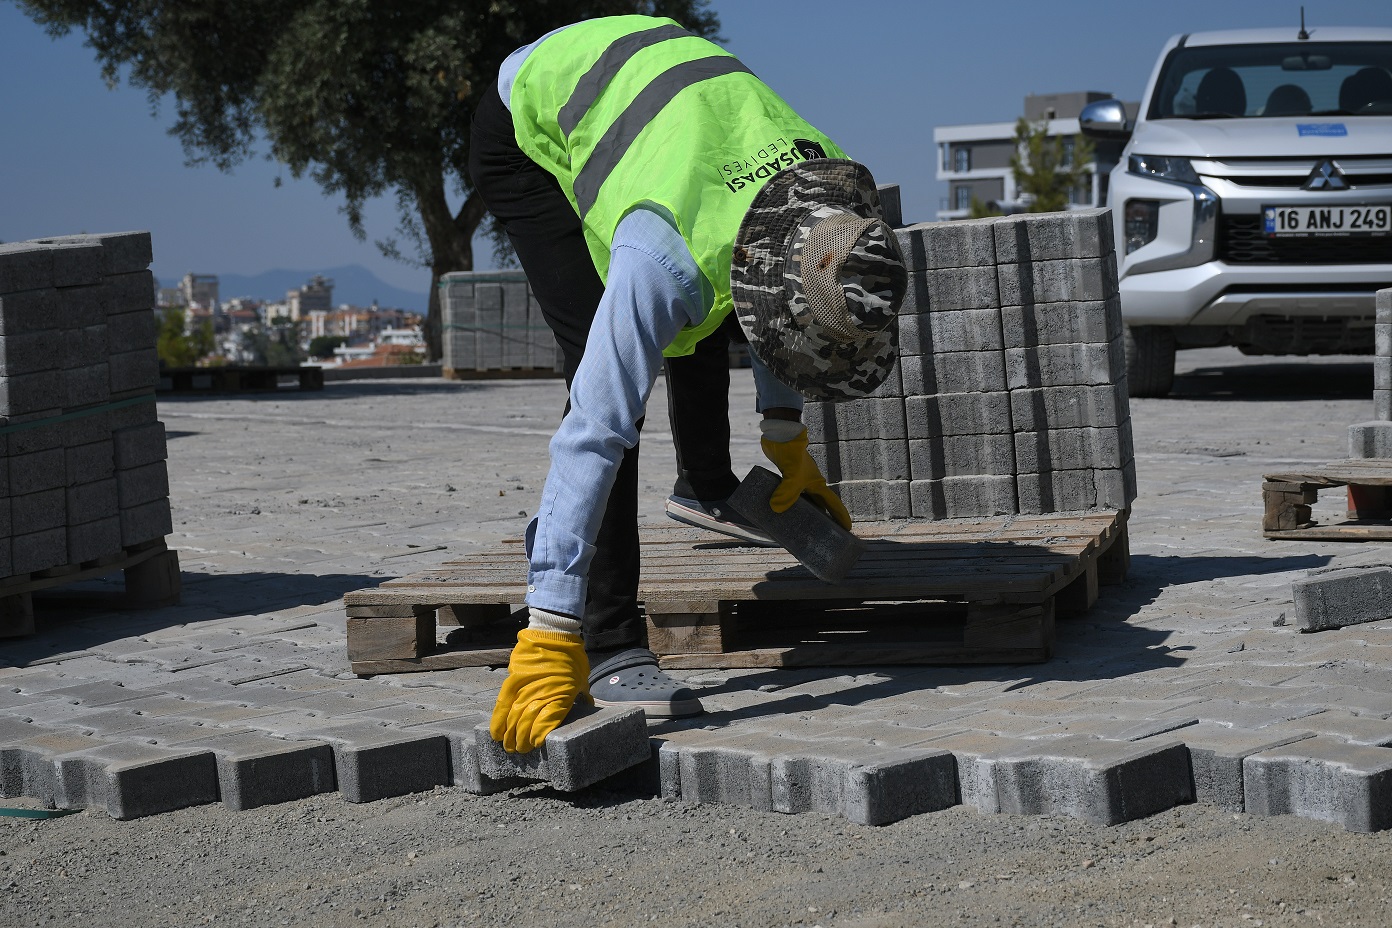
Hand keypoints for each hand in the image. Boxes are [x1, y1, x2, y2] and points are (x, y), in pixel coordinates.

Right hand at [489, 629, 589, 753]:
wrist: (554, 632)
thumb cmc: (571, 655)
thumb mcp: (582, 677)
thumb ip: (581, 694)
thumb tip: (587, 704)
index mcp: (561, 696)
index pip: (546, 723)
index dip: (538, 737)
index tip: (535, 746)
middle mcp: (542, 694)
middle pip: (527, 723)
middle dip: (521, 741)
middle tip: (519, 751)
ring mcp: (526, 687)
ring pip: (513, 717)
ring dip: (509, 735)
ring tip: (507, 747)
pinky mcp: (513, 679)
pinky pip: (503, 703)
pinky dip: (498, 720)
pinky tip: (496, 733)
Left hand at [759, 427, 851, 529]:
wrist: (781, 435)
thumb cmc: (792, 452)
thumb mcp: (792, 474)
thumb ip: (787, 492)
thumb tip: (776, 508)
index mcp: (817, 484)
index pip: (832, 504)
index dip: (840, 516)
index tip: (847, 529)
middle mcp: (810, 483)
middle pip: (820, 505)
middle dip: (824, 519)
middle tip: (824, 534)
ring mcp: (798, 480)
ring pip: (803, 501)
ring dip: (803, 512)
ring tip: (800, 528)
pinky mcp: (786, 477)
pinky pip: (788, 494)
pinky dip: (786, 503)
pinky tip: (779, 510)